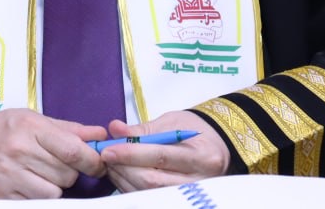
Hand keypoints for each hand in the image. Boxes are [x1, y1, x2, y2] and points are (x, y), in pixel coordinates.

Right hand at [0, 108, 107, 198]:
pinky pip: (35, 203)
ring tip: (42, 175)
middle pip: (66, 174)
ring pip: (53, 193)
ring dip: (55, 186)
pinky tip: (29, 184)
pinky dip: (38, 196)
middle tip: (59, 165)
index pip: (73, 151)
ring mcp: (9, 177)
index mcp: (31, 129)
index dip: (92, 161)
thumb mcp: (34, 119)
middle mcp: (20, 152)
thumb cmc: (2, 127)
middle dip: (70, 172)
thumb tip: (100, 135)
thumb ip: (69, 129)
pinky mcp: (0, 196)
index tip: (98, 164)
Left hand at [101, 111, 229, 191]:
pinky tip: (122, 175)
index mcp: (202, 157)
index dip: (131, 154)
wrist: (217, 148)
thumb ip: (144, 129)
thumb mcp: (173, 123)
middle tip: (106, 156)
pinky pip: (149, 198)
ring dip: (124, 178)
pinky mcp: (179, 201)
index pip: (161, 157)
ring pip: (148, 193)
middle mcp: (199, 181)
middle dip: (124, 168)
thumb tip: (115, 129)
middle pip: (153, 180)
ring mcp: (190, 196)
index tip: (109, 149)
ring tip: (112, 164)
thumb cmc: (196, 131)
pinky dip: (130, 187)